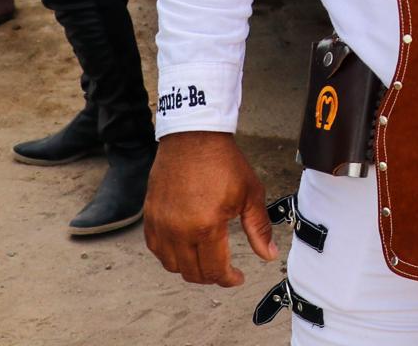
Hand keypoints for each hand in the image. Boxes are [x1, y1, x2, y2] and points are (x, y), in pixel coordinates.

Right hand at [144, 131, 276, 286]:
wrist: (194, 137)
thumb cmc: (224, 162)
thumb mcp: (251, 194)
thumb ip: (259, 228)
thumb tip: (268, 255)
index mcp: (207, 226)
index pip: (214, 270)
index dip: (228, 279)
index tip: (238, 277)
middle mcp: (179, 230)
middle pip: (192, 273)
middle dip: (211, 277)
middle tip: (224, 271)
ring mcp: (161, 224)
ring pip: (172, 265)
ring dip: (189, 269)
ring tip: (205, 260)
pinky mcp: (150, 215)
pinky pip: (156, 248)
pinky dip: (170, 255)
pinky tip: (184, 248)